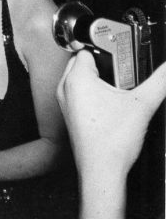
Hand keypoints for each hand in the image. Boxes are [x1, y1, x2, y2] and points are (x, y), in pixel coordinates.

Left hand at [56, 50, 165, 176]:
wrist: (101, 172)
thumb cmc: (112, 142)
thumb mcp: (142, 105)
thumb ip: (159, 81)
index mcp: (77, 78)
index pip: (88, 49)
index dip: (105, 50)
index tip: (120, 55)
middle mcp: (66, 87)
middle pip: (83, 62)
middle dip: (103, 64)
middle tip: (121, 73)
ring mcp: (65, 102)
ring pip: (79, 78)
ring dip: (96, 79)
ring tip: (116, 89)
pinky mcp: (68, 114)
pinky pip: (77, 93)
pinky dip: (91, 93)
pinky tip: (108, 105)